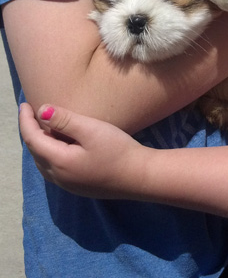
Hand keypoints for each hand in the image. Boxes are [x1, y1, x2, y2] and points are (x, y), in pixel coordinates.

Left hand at [19, 103, 145, 198]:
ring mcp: (68, 184)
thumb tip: (41, 111)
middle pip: (35, 152)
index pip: (32, 139)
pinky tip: (59, 145)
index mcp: (58, 162)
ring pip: (43, 162)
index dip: (26, 121)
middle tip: (31, 112)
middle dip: (30, 131)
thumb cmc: (117, 150)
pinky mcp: (78, 187)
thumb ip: (65, 121)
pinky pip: (53, 168)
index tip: (24, 104)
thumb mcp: (91, 130)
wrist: (139, 177)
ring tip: (42, 126)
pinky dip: (50, 153)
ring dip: (39, 143)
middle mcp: (58, 177)